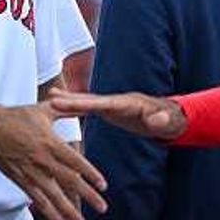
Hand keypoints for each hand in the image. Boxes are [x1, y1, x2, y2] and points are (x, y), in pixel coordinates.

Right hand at [0, 101, 106, 219]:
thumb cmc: (17, 116)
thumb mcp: (44, 109)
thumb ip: (68, 110)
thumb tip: (88, 106)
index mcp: (50, 142)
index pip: (75, 161)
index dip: (90, 174)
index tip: (103, 186)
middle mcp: (42, 159)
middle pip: (68, 181)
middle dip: (87, 195)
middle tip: (102, 207)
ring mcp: (30, 172)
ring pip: (53, 195)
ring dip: (68, 210)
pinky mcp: (20, 180)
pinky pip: (37, 198)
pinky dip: (48, 211)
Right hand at [48, 88, 186, 139]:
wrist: (171, 117)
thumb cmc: (170, 120)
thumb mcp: (168, 122)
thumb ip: (160, 121)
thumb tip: (156, 121)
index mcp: (126, 104)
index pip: (101, 103)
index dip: (82, 103)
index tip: (67, 103)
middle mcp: (116, 101)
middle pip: (90, 99)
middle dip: (71, 99)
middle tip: (49, 97)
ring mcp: (112, 104)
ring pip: (87, 102)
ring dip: (70, 101)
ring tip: (49, 97)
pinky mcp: (110, 110)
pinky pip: (90, 109)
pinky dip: (77, 107)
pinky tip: (65, 108)